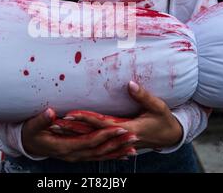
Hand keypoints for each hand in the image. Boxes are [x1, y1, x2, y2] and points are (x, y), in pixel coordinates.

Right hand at [21, 108, 138, 161]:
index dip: (104, 135)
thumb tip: (51, 113)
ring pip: (100, 157)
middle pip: (99, 151)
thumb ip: (42, 120)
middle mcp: (73, 155)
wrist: (27, 144)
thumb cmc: (30, 133)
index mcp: (64, 147)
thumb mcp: (33, 126)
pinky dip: (111, 156)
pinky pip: (97, 158)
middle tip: (134, 137)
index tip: (119, 128)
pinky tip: (123, 155)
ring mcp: (76, 157)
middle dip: (117, 144)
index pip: (89, 142)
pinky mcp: (78, 156)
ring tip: (134, 148)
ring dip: (117, 152)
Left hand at [53, 81, 182, 150]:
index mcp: (127, 128)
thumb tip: (130, 83)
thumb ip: (144, 96)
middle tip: (54, 122)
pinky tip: (72, 133)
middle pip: (91, 132)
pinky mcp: (115, 139)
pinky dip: (83, 136)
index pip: (101, 123)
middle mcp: (119, 135)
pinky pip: (96, 138)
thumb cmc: (163, 119)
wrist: (169, 136)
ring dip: (74, 133)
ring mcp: (116, 139)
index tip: (70, 113)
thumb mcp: (158, 106)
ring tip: (56, 127)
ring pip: (91, 137)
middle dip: (72, 128)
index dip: (85, 118)